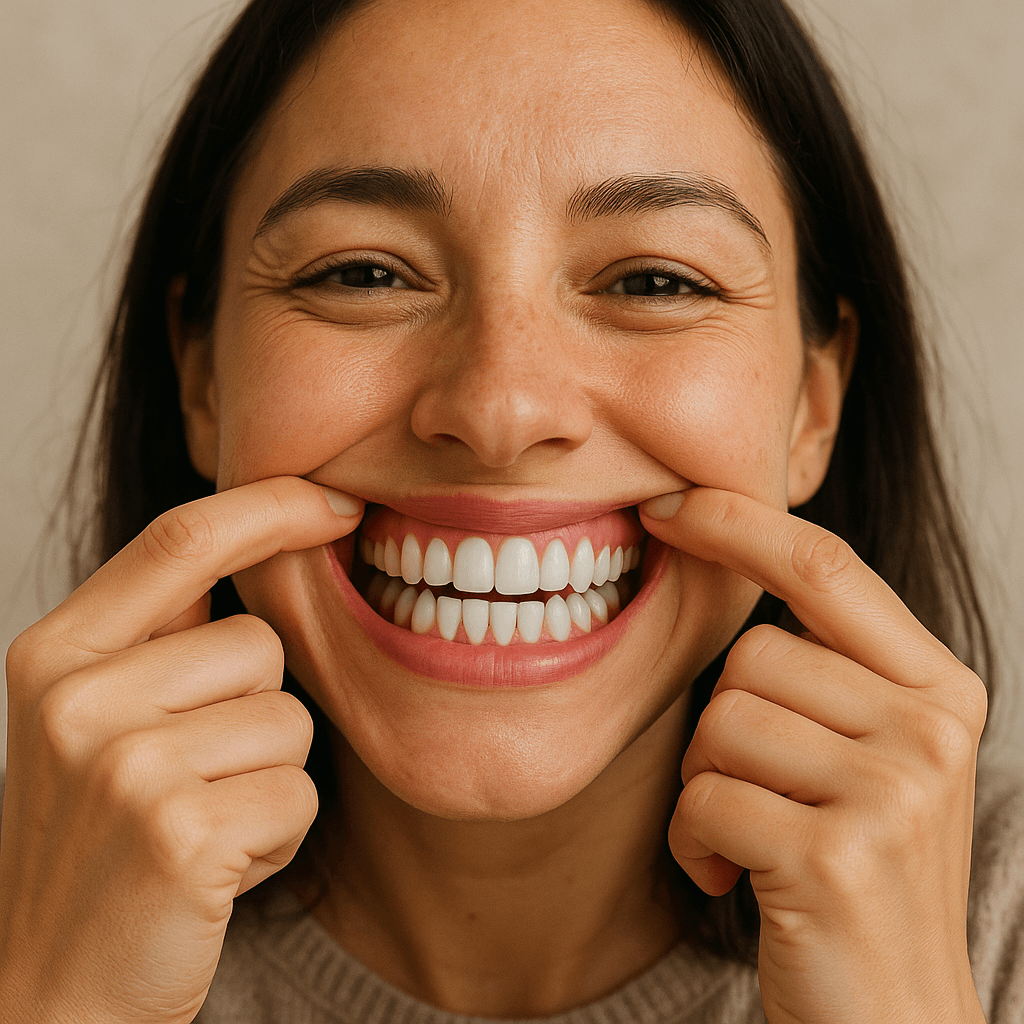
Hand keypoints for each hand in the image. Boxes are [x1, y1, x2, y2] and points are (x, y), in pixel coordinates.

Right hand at [0, 478, 362, 1023]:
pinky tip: (214, 871)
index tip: (342, 501)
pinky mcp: (180, 834)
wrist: (45, 995)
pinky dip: (275, 836)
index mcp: (55, 654)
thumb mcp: (97, 720)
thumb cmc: (98, 845)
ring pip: (292, 720)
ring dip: (268, 779)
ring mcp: (124, 767)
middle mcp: (77, 698)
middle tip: (190, 784)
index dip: (274, 505)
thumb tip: (275, 536)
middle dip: (258, 713)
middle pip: (261, 644)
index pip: (183, 537)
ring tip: (198, 826)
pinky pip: (298, 794)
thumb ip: (164, 634)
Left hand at [640, 488, 987, 1023]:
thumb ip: (819, 668)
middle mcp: (929, 730)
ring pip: (719, 725)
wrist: (895, 1017)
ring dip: (705, 788)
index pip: (825, 568)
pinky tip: (735, 879)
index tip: (668, 503)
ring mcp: (892, 793)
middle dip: (722, 729)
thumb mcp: (862, 754)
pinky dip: (694, 841)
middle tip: (758, 797)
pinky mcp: (835, 856)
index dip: (739, 524)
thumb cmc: (856, 869)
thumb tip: (716, 557)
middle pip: (751, 660)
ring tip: (751, 840)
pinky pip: (703, 798)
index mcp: (937, 688)